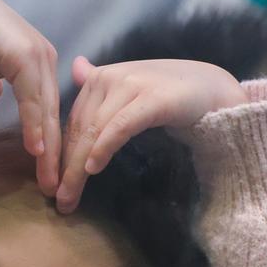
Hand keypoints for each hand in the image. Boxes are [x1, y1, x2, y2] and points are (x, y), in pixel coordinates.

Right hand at [0, 0, 59, 193]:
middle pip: (52, 113)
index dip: (48, 142)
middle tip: (55, 187)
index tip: (46, 173)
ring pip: (46, 109)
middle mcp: (44, 57)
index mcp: (37, 62)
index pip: (46, 109)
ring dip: (48, 147)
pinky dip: (34, 124)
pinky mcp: (25, 55)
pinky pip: (32, 97)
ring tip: (48, 178)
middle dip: (54, 153)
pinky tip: (36, 149)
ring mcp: (37, 55)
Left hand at [56, 57, 247, 212]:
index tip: (49, 184)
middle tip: (57, 200)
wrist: (216, 90)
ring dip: (78, 168)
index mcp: (100, 77)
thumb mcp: (133, 89)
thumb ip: (103, 86)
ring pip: (94, 131)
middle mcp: (111, 77)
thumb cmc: (173, 96)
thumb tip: (76, 66)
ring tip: (69, 197)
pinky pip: (120, 127)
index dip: (59, 155)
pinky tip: (92, 169)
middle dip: (65, 168)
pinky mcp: (152, 99)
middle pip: (80, 129)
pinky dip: (103, 147)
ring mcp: (132, 85)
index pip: (72, 122)